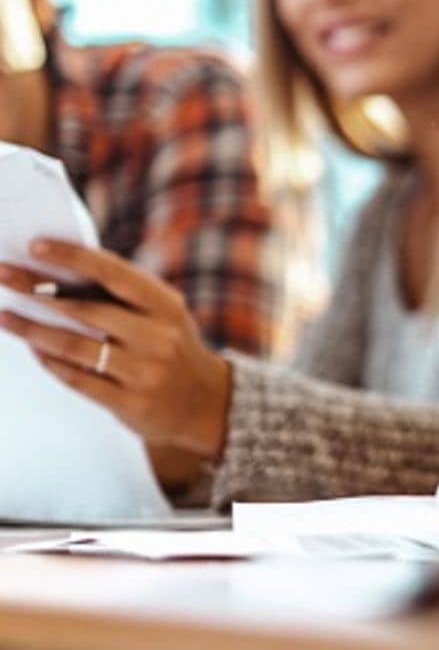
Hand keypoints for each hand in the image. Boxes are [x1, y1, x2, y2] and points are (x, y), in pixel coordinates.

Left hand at [0, 239, 230, 457]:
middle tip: (4, 275)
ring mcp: (145, 371)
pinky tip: (34, 349)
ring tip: (6, 316)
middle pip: (86, 310)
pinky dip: (51, 362)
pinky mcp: (131, 402)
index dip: (74, 258)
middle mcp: (158, 336)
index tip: (36, 247)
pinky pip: (78, 379)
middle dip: (38, 290)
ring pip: (76, 346)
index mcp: (166, 306)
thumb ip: (122, 297)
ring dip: (33, 330)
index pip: (115, 274)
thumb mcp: (163, 315)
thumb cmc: (171, 347)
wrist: (208, 402)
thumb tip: (59, 274)